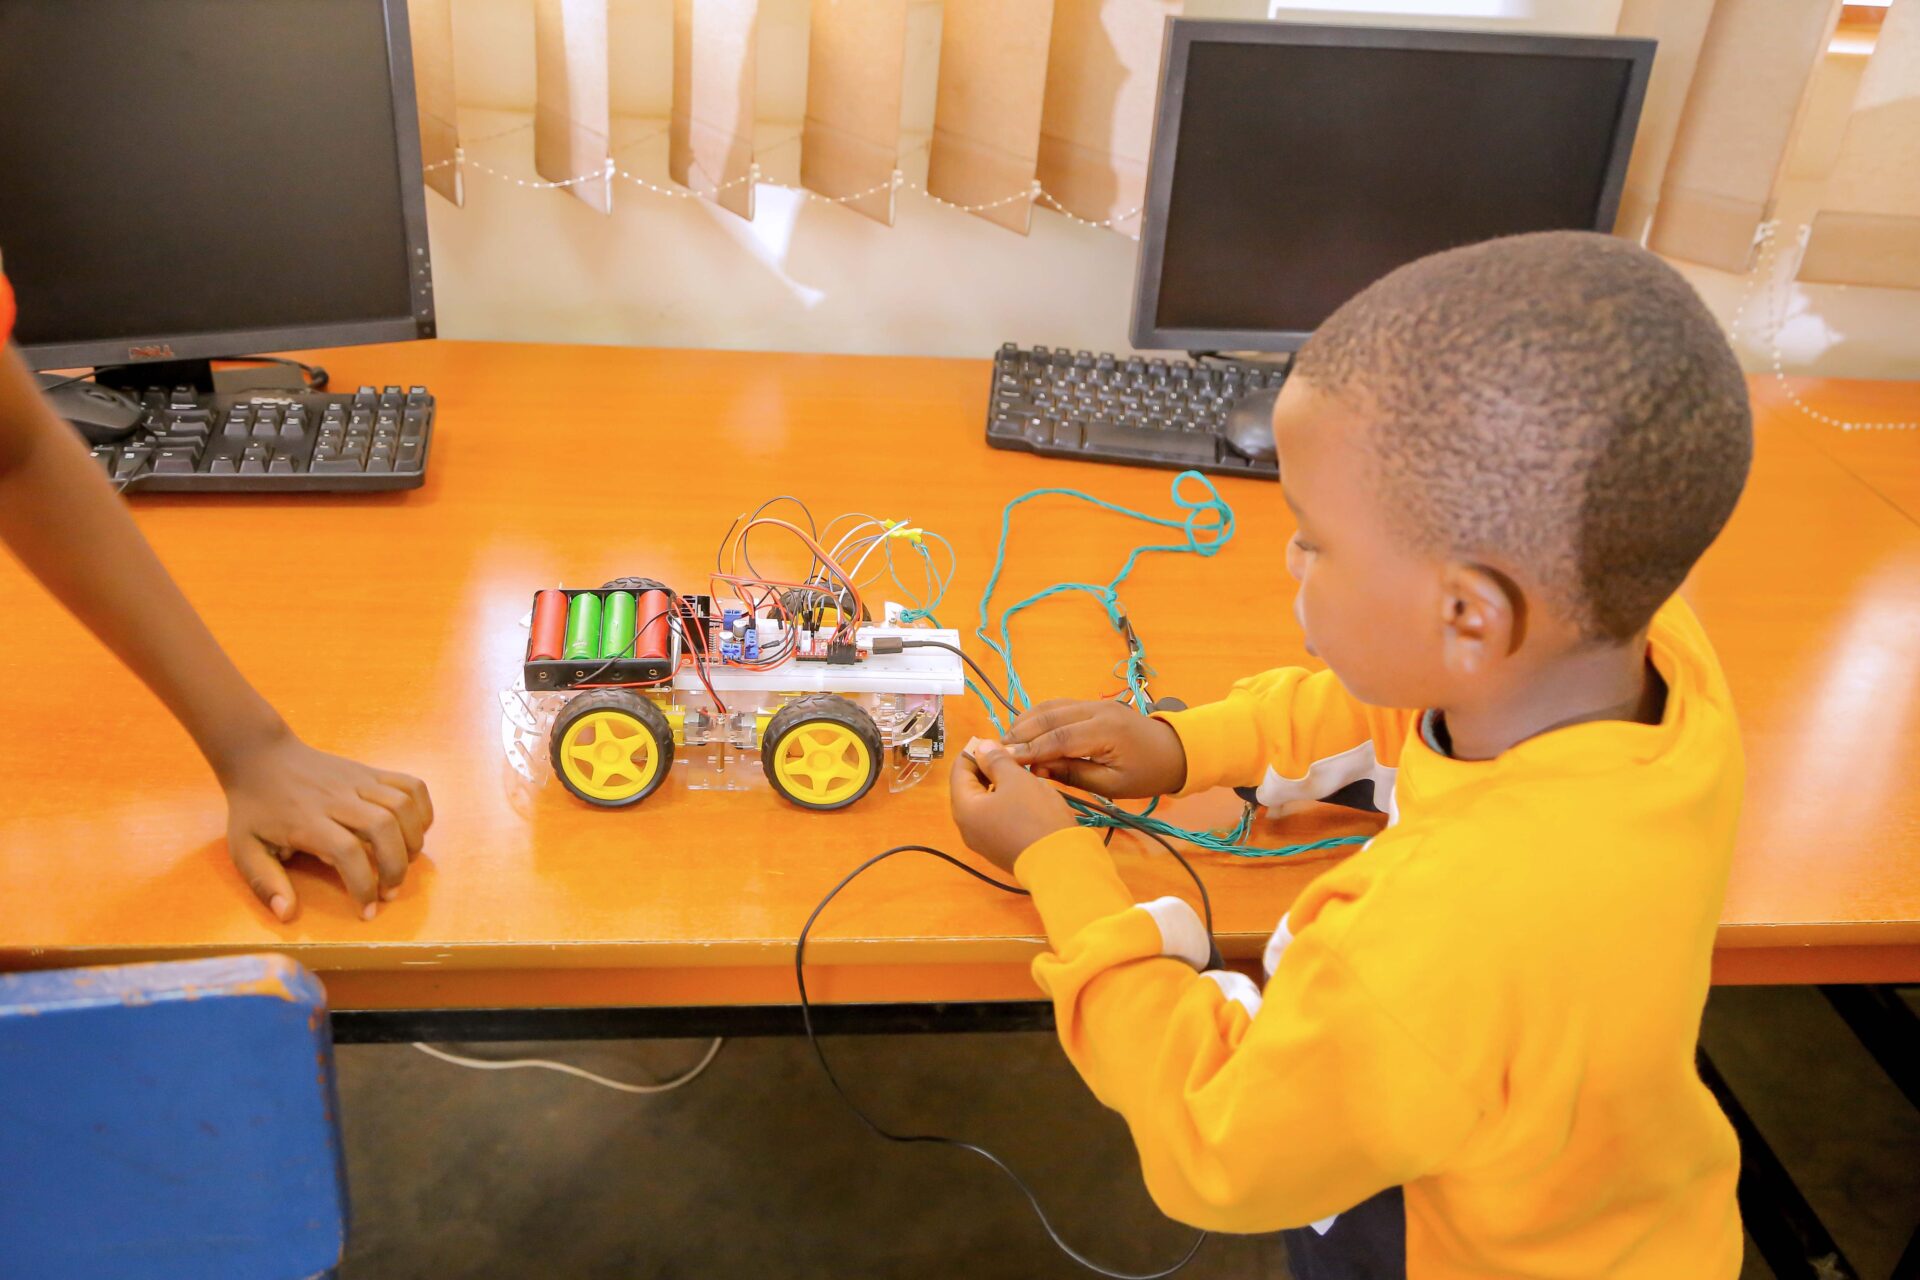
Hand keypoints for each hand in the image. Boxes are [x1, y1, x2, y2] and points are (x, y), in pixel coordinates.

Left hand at [222, 729, 433, 920]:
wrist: (262, 756)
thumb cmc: (254, 808)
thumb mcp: (243, 849)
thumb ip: (265, 883)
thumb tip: (287, 914)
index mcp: (306, 820)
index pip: (347, 852)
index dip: (363, 885)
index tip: (366, 910)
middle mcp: (338, 798)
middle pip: (384, 828)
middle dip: (396, 867)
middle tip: (389, 891)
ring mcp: (359, 780)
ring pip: (403, 806)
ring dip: (413, 840)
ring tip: (403, 862)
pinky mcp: (372, 772)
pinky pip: (412, 786)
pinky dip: (422, 810)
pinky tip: (413, 830)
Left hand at [949, 738, 1076, 872]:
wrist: (1061, 864)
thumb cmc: (1036, 816)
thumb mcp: (1016, 779)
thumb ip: (995, 759)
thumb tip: (981, 747)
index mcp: (964, 808)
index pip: (959, 770)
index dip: (975, 751)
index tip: (996, 741)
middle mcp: (967, 828)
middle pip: (968, 788)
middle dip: (986, 768)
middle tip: (1010, 756)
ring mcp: (983, 842)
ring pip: (983, 804)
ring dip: (997, 785)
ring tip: (1020, 773)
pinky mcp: (999, 850)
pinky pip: (994, 819)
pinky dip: (1003, 803)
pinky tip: (1024, 796)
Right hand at [1002, 699, 1186, 798]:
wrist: (1175, 750)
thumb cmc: (1146, 774)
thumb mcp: (1112, 785)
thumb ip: (1073, 774)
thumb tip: (1036, 769)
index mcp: (1106, 731)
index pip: (1058, 738)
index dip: (1029, 749)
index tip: (1005, 761)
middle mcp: (1097, 710)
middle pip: (1049, 717)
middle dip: (1020, 734)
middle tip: (996, 752)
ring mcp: (1094, 703)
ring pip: (1050, 707)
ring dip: (1025, 722)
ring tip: (1005, 743)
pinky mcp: (1092, 703)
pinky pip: (1058, 705)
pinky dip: (1037, 716)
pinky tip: (1023, 730)